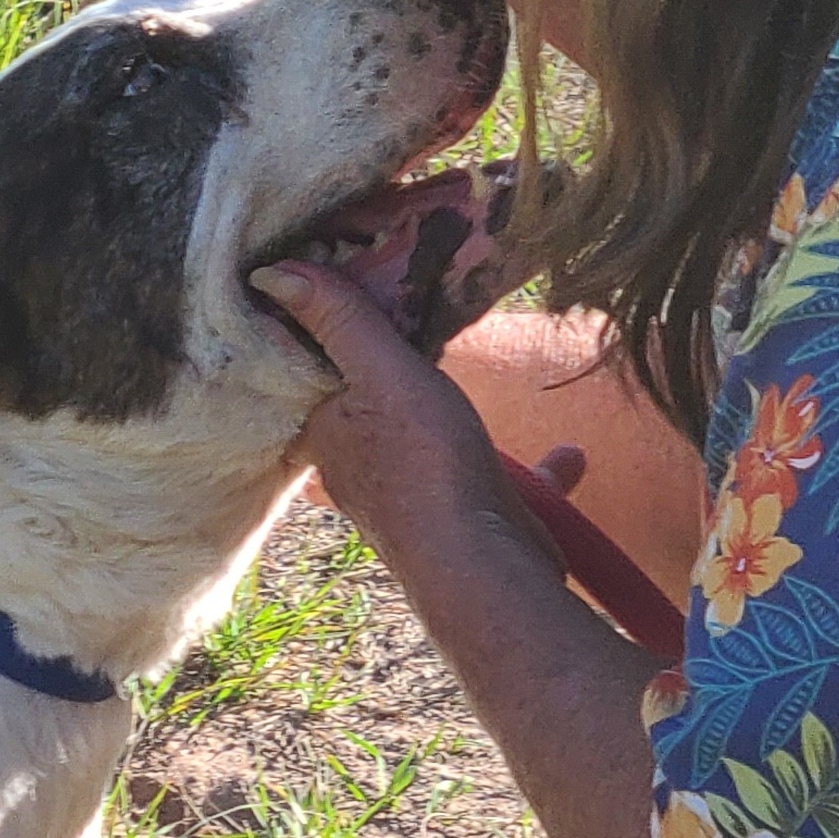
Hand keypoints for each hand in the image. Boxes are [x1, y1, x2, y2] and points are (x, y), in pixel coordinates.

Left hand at [254, 254, 567, 601]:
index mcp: (323, 433)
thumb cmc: (424, 463)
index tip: (346, 285)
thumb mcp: (380, 372)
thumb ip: (339, 321)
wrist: (480, 565)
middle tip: (411, 311)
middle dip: (387, 372)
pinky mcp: (465, 519)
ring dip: (454, 419)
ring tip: (471, 377)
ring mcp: (410, 497)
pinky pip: (496, 486)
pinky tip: (569, 457)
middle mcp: (355, 468)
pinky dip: (536, 474)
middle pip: (367, 405)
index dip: (321, 329)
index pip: (306, 370)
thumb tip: (269, 272)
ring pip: (429, 446)